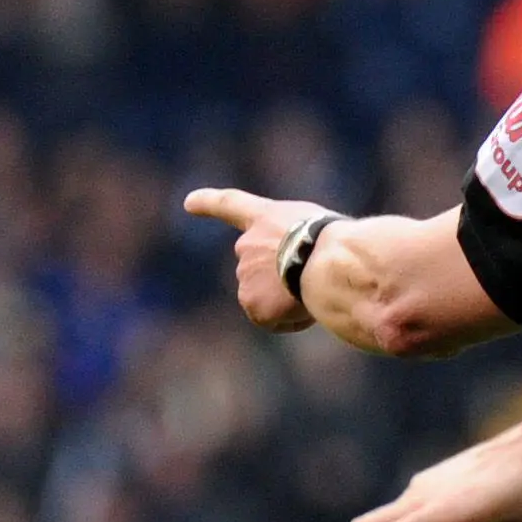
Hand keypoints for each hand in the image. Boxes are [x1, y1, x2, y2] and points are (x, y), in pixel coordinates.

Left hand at [183, 187, 326, 331]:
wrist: (324, 261)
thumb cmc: (333, 240)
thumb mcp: (317, 227)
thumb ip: (297, 241)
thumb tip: (301, 270)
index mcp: (264, 218)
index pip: (230, 204)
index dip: (208, 203)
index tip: (187, 202)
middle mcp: (247, 244)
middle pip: (258, 267)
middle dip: (277, 276)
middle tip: (308, 277)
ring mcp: (245, 275)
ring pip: (266, 295)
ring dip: (284, 298)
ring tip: (311, 289)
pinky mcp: (251, 304)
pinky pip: (271, 318)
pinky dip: (287, 319)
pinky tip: (305, 307)